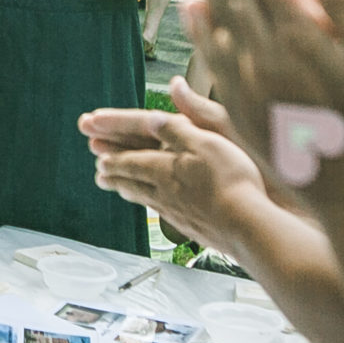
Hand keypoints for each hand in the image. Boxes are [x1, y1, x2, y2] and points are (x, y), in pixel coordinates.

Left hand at [83, 78, 267, 248]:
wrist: (246, 226)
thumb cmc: (230, 181)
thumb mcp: (206, 142)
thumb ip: (177, 129)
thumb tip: (152, 116)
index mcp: (165, 167)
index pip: (132, 158)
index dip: (114, 153)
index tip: (97, 150)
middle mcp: (164, 191)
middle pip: (132, 180)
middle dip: (113, 172)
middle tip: (99, 171)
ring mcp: (175, 211)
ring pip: (144, 197)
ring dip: (126, 189)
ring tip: (116, 187)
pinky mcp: (190, 226)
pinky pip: (161, 212)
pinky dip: (148, 205)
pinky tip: (153, 207)